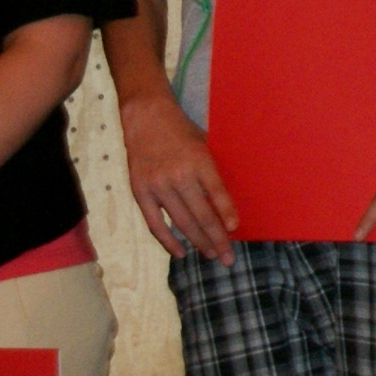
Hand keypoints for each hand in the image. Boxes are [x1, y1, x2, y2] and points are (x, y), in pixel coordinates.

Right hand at [119, 91, 237, 262]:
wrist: (146, 117)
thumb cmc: (182, 131)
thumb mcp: (205, 144)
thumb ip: (212, 171)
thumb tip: (226, 202)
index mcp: (199, 161)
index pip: (217, 192)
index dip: (226, 212)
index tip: (234, 229)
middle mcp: (179, 175)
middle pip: (201, 214)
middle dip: (216, 239)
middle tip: (228, 258)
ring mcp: (158, 185)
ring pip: (181, 222)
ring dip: (198, 242)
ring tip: (212, 256)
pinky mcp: (140, 192)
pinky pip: (155, 223)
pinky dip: (168, 240)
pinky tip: (180, 252)